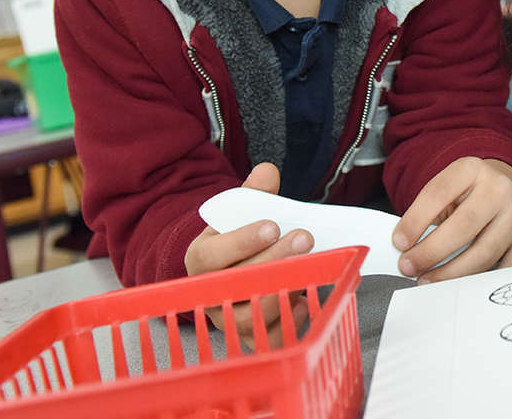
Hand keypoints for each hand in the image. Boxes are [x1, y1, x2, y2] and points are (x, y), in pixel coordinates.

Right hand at [185, 163, 313, 348]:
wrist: (231, 270)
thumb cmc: (237, 240)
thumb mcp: (238, 214)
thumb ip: (253, 193)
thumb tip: (267, 172)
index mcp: (201, 260)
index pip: (211, 256)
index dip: (241, 241)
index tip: (271, 225)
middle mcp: (211, 293)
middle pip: (235, 285)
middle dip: (273, 260)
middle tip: (303, 237)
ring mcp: (230, 318)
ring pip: (250, 317)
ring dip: (283, 290)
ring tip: (310, 264)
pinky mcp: (253, 336)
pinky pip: (269, 339)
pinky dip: (288, 323)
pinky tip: (305, 301)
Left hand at [392, 157, 511, 282]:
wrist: (505, 187)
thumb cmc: (469, 193)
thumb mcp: (446, 188)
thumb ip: (426, 213)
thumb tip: (405, 248)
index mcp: (471, 169)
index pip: (438, 194)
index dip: (415, 221)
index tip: (399, 244)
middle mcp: (499, 189)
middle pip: (463, 227)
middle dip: (430, 253)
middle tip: (409, 267)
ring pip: (483, 254)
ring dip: (451, 273)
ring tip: (428, 280)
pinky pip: (505, 269)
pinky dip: (480, 281)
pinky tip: (460, 284)